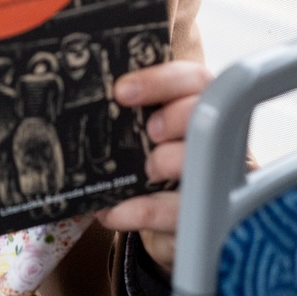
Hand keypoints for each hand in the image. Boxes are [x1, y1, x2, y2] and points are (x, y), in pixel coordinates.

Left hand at [94, 60, 211, 273]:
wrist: (167, 215)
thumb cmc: (151, 156)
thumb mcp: (142, 128)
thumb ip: (128, 112)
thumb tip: (82, 103)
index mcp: (196, 104)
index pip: (191, 79)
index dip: (160, 80)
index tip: (121, 91)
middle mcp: (213, 135)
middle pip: (206, 113)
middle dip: (177, 117)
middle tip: (151, 131)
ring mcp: (214, 176)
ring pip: (205, 160)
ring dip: (170, 160)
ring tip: (146, 170)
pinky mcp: (205, 217)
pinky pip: (178, 212)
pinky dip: (142, 211)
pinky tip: (112, 211)